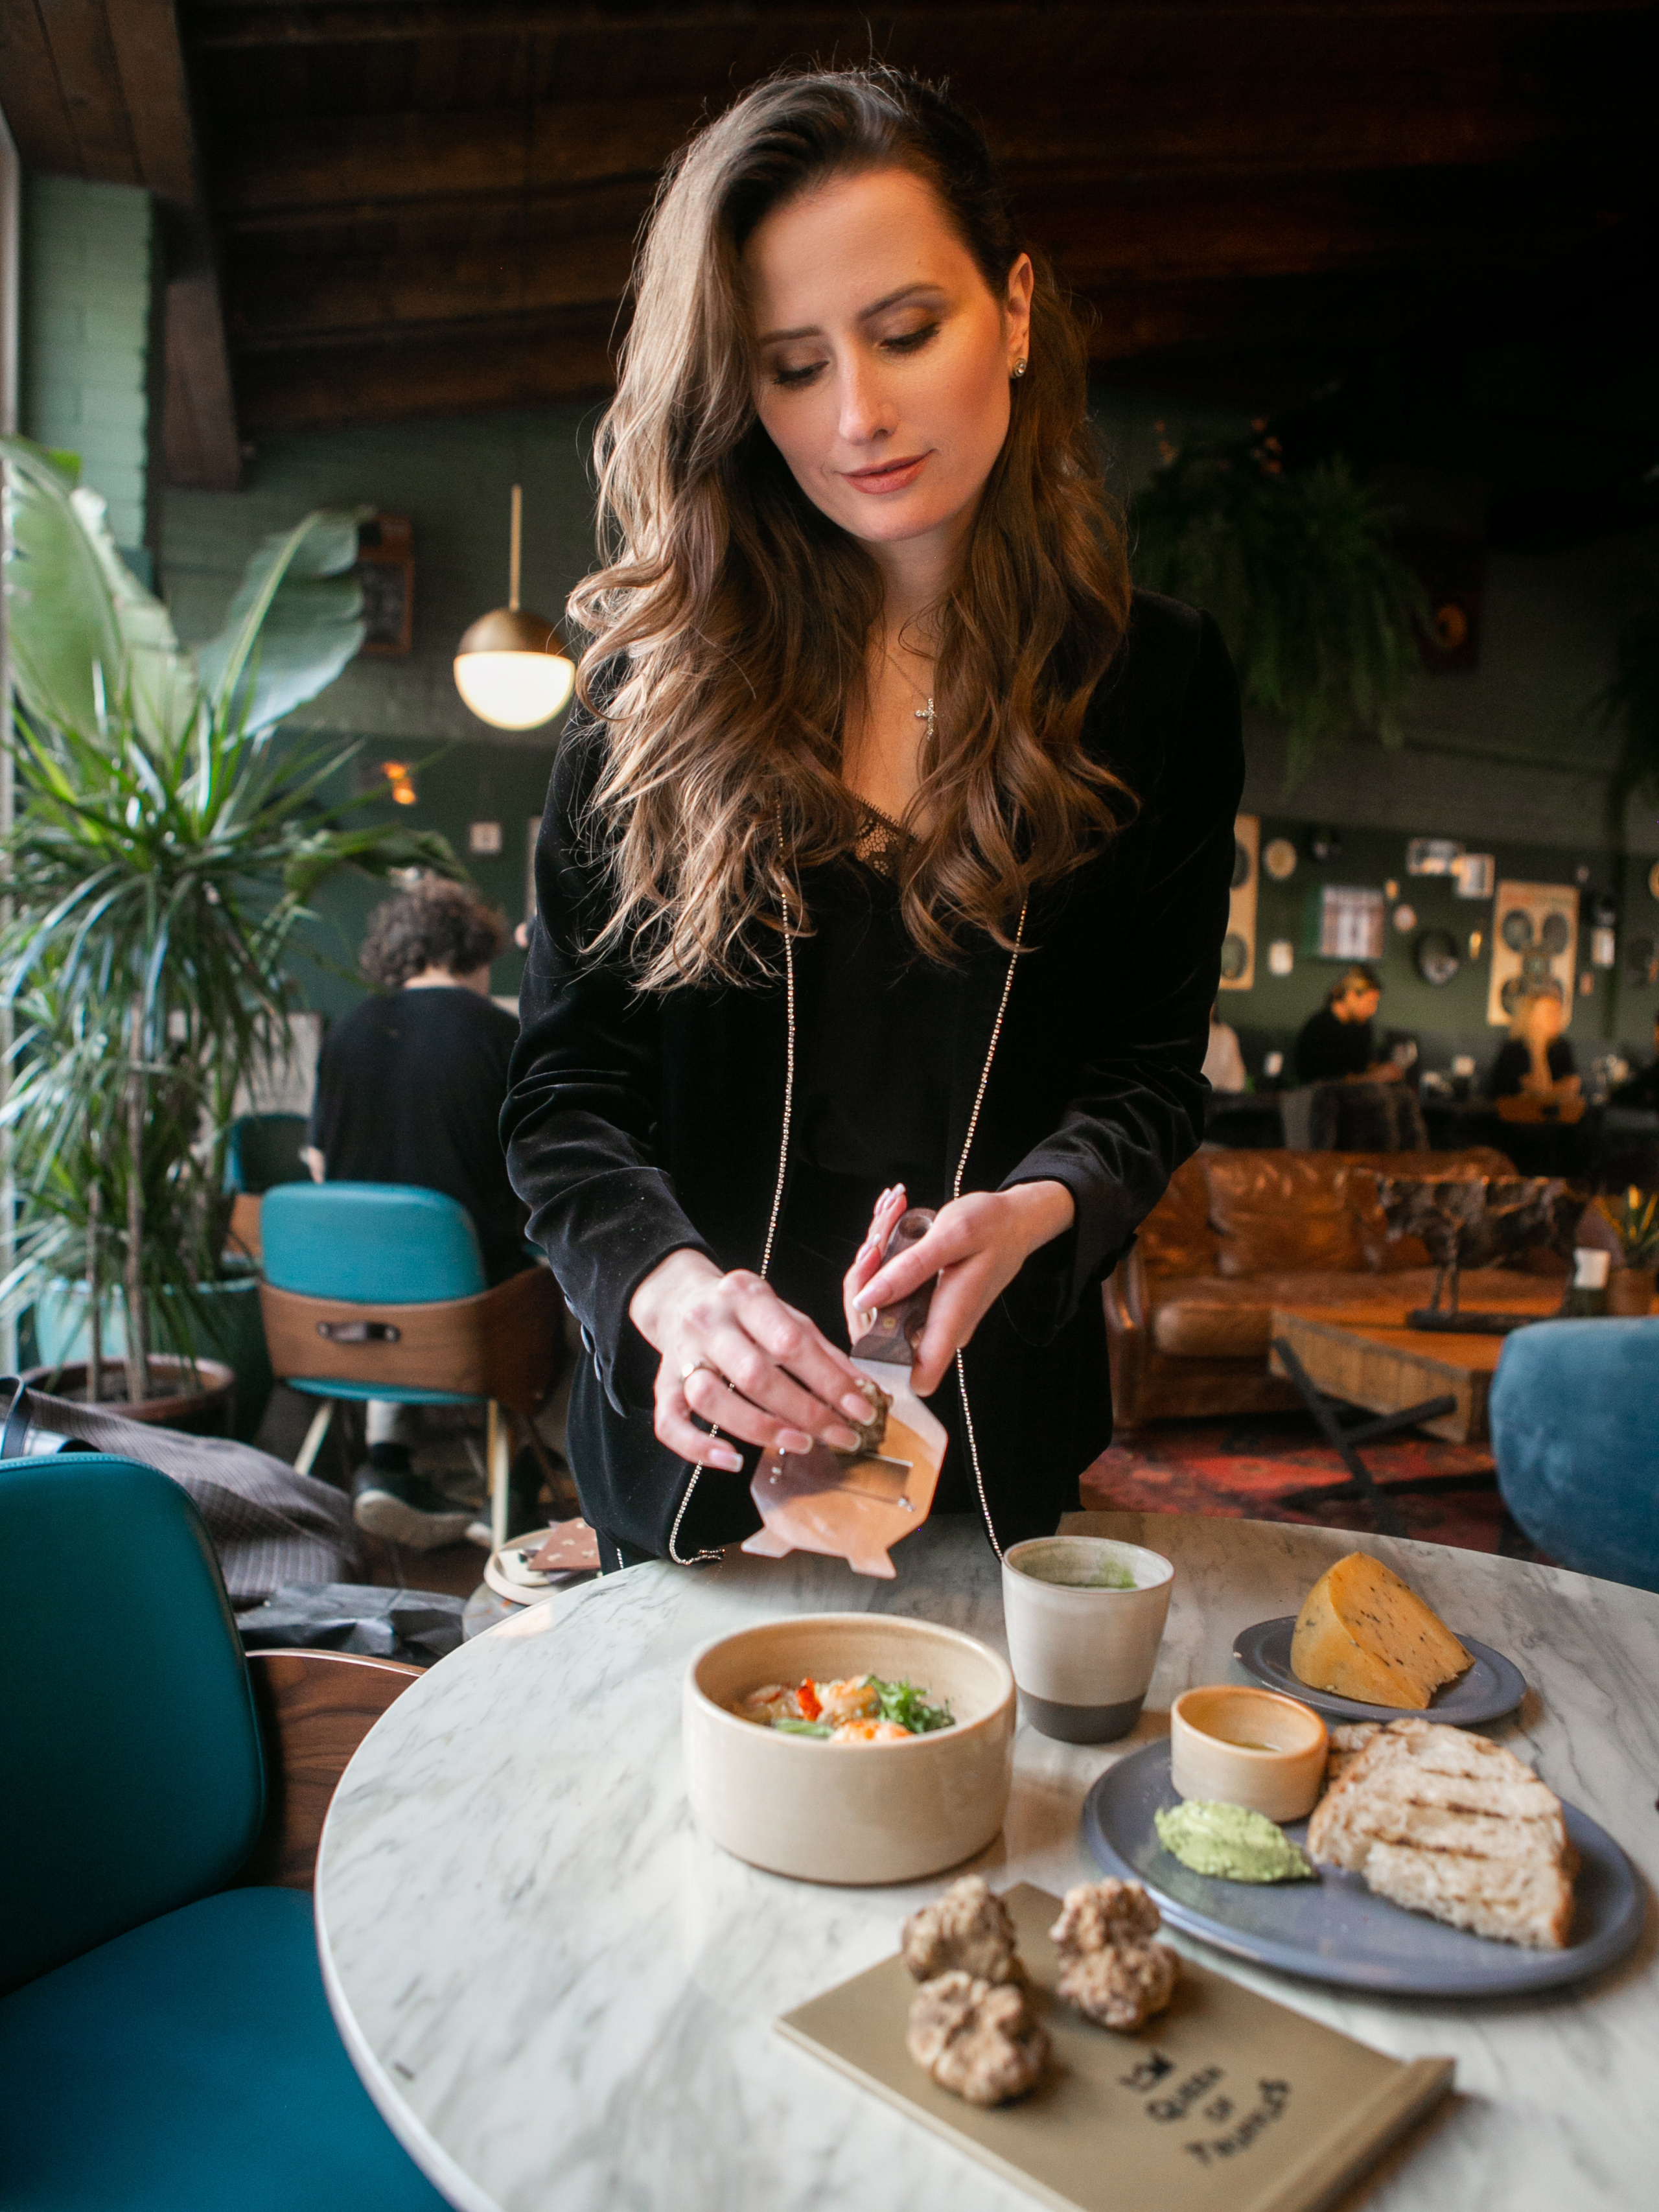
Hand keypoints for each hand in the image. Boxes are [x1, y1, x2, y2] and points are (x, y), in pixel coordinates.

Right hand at [628, 1248, 876, 1473]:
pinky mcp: (661, 1385)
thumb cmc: (745, 1313)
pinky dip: (698, 1448)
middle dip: (806, 1412)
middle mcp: (709, 1321)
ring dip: (760, 1428)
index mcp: (746, 1295)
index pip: (793, 1342)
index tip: (862, 1410)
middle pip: (755, 1374)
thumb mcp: (786, 1315)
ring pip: (712, 1398)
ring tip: (800, 1444)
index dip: (831, 1381)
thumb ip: (823, 1350)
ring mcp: (681, 1355)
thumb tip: (865, 1390)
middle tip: (841, 1436)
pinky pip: (670, 1423)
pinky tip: (732, 1461)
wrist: (680, 1298)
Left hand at [853, 1180, 1075, 1396]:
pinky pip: (887, 1290)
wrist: (1014, 1221)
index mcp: (950, 1321)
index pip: (910, 1376)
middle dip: (864, 1283)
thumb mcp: (953, 1235)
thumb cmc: (992, 1226)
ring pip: (876, 1304)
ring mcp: (929, 1316)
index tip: (864, 1303)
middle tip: (879, 1239)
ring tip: (891, 1220)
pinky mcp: (923, 1302)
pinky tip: (895, 1226)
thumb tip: (866, 1300)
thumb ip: (911, 1269)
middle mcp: (938, 1329)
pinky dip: (882, 1259)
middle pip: (876, 1332)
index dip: (876, 1357)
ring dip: (872, 1263)